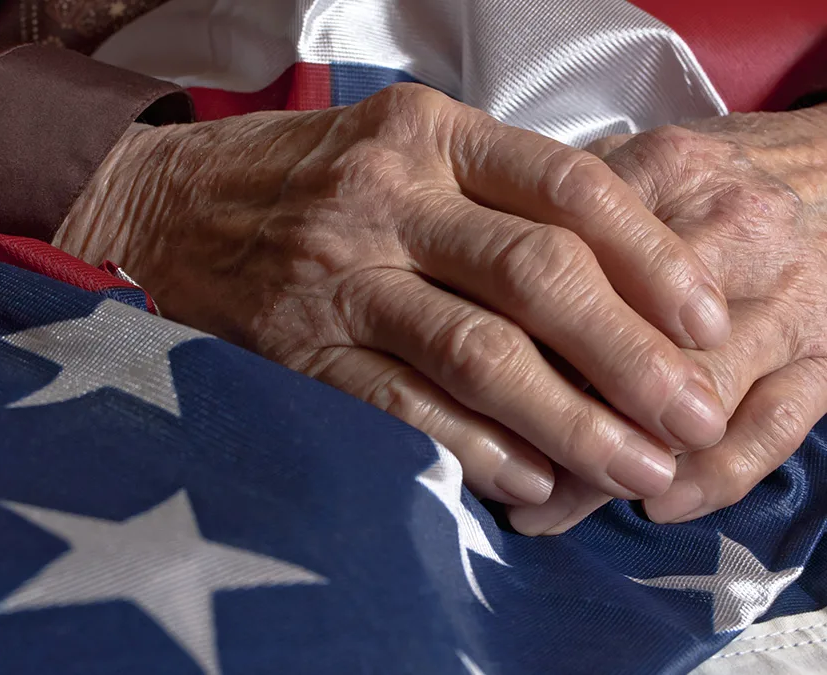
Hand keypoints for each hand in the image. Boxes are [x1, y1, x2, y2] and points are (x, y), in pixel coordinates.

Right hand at [58, 84, 728, 505]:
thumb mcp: (402, 143)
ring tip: (631, 468)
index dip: (649, 258)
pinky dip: (475, 449)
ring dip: (567, 419)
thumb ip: (495, 192)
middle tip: (690, 417)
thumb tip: (607, 275)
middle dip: (628, 355)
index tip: (703, 320)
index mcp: (429, 134)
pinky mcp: (301, 346)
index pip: (567, 186)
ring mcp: (340, 274)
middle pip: (535, 275)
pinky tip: (530, 481)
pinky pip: (402, 405)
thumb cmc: (298, 172)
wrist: (167, 200)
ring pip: (477, 352)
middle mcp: (389, 198)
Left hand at [509, 105, 826, 532]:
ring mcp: (791, 303)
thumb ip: (564, 210)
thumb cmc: (715, 176)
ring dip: (619, 470)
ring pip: (696, 401)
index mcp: (670, 176)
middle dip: (557, 423)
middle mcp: (734, 237)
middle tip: (493, 476)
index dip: (509, 341)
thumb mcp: (635, 159)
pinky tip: (657, 504)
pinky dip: (716, 479)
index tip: (455, 392)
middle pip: (633, 347)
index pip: (573, 269)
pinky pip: (778, 428)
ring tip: (550, 511)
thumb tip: (478, 278)